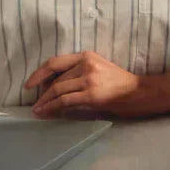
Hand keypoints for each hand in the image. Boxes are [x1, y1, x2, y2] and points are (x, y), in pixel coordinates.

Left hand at [26, 51, 145, 117]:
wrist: (139, 92)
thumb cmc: (120, 83)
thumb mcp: (99, 69)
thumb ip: (79, 73)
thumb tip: (55, 87)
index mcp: (86, 56)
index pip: (55, 62)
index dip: (39, 73)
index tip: (29, 84)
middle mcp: (86, 64)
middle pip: (55, 80)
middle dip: (42, 93)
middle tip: (35, 104)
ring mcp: (89, 79)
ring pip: (58, 90)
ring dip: (45, 102)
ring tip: (38, 111)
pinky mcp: (91, 94)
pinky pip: (65, 101)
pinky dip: (53, 107)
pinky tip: (47, 113)